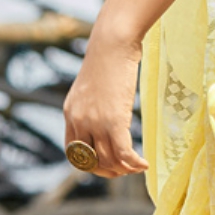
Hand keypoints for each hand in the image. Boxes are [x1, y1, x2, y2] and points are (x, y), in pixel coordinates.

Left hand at [63, 23, 148, 178]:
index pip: (73, 152)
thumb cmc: (106, 57)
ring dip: (123, 168)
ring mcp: (95, 122)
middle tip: (123, 170)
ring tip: (136, 167)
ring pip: (108, 159)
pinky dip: (133, 163)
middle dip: (107, 170)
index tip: (105, 164)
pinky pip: (123, 152)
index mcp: (70, 113)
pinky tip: (144, 164)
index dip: (88, 164)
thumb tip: (101, 110)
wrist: (112, 43)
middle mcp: (79, 121)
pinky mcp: (114, 120)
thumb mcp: (90, 84)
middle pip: (90, 161)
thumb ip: (90, 103)